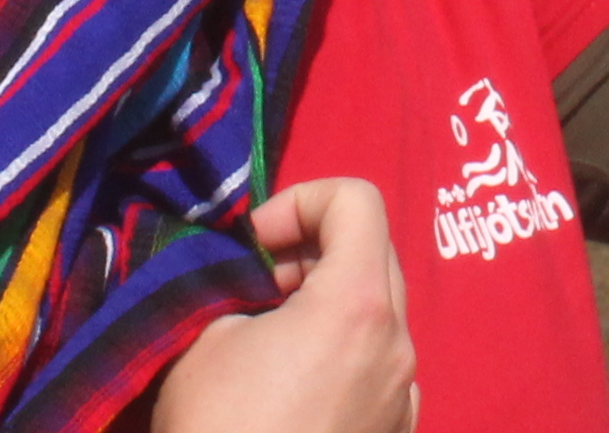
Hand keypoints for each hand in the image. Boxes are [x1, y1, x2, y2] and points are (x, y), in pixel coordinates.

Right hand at [152, 177, 416, 432]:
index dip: (299, 201)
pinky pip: (381, 364)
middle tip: (256, 286)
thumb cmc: (217, 427)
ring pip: (380, 311)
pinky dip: (344, 351)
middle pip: (374, 250)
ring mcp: (404, 394)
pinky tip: (295, 387)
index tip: (253, 245)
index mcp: (358, 305)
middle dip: (313, 249)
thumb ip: (233, 284)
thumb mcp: (204, 338)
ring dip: (328, 302)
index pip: (357, 199)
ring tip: (270, 339)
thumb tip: (246, 273)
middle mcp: (398, 343)